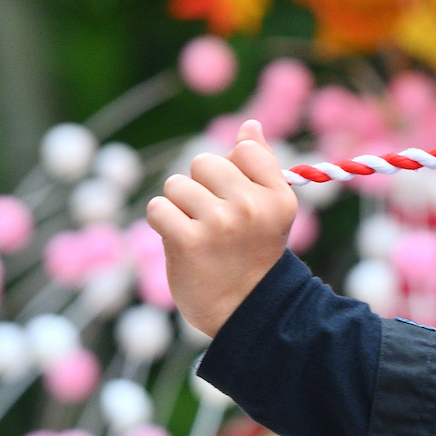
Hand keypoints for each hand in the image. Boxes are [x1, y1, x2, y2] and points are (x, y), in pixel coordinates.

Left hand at [147, 120, 297, 337]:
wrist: (242, 310)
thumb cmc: (252, 255)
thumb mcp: (270, 211)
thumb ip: (260, 166)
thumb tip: (250, 125)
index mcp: (278, 197)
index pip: (244, 150)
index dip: (233, 172)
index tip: (239, 202)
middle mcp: (251, 207)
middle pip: (203, 162)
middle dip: (200, 187)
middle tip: (215, 222)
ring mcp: (219, 224)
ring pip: (176, 185)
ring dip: (179, 208)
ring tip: (198, 234)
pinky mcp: (187, 241)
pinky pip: (158, 208)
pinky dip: (163, 225)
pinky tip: (180, 243)